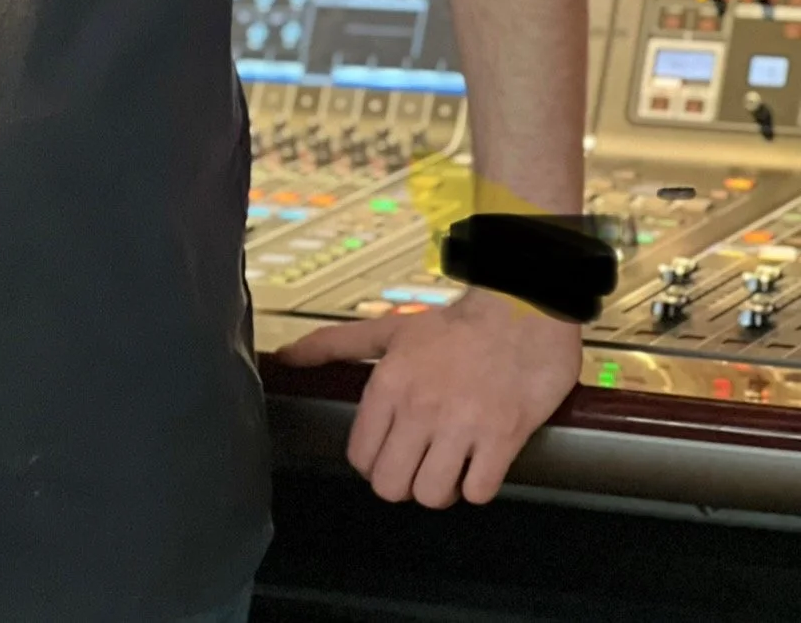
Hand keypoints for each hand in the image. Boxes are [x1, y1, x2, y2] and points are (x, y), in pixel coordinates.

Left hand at [272, 287, 581, 506]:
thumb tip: (285, 357)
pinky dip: (477, 486)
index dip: (372, 462)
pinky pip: (478, 494)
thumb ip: (333, 344)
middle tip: (416, 463)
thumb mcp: (388, 330)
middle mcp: (420, 408)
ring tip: (447, 466)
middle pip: (391, 486)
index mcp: (389, 384)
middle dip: (402, 482)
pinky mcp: (502, 439)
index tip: (388, 451)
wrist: (521, 310)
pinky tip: (478, 464)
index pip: (361, 456)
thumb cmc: (454, 326)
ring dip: (439, 489)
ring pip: (432, 496)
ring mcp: (462, 426)